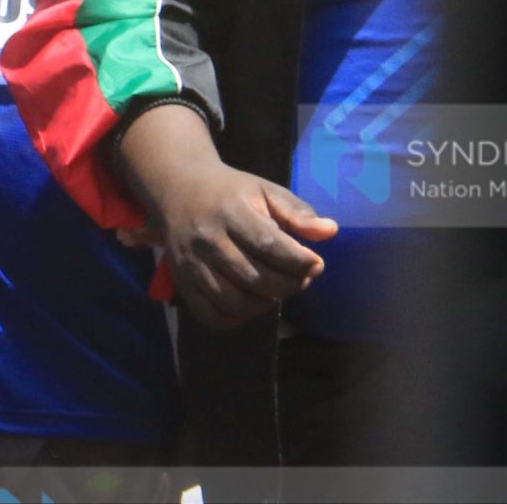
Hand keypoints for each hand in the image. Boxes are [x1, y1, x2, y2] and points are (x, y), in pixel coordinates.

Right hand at [116, 104, 336, 328]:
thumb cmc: (230, 192)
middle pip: (255, 278)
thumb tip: (330, 231)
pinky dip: (237, 318)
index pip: (268, 245)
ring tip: (277, 290)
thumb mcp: (265, 191)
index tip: (316, 264)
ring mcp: (192, 264)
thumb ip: (297, 212)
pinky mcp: (182, 282)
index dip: (299, 262)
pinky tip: (250, 302)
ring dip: (266, 303)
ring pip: (235, 301)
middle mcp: (208, 240)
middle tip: (300, 278)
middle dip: (288, 285)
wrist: (177, 189)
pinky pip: (212, 314)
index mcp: (230, 212)